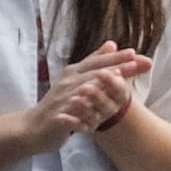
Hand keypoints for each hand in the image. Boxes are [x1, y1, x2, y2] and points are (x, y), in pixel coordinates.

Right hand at [28, 45, 149, 146]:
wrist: (33, 127)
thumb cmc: (60, 103)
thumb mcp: (76, 79)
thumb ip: (94, 62)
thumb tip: (112, 44)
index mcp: (75, 73)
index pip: (98, 62)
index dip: (116, 58)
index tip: (136, 53)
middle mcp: (68, 83)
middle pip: (95, 72)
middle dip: (117, 67)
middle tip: (136, 64)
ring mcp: (62, 99)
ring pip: (82, 90)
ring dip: (100, 85)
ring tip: (117, 80)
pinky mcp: (57, 117)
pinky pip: (70, 116)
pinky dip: (81, 115)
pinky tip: (92, 116)